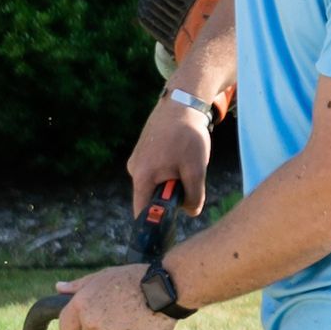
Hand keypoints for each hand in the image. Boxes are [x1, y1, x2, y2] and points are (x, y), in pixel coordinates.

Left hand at [57, 261, 168, 329]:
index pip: (66, 327)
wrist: (165, 289)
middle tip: (120, 312)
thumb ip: (78, 286)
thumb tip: (59, 287)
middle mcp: (92, 323)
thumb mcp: (103, 276)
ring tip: (133, 316)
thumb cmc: (134, 279)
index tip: (92, 317)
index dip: (78, 323)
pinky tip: (142, 325)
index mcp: (82, 304)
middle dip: (100, 328)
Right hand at [127, 93, 210, 217]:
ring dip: (171, 181)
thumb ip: (194, 196)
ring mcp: (136, 160)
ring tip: (184, 161)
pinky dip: (168, 170)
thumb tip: (190, 212)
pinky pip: (155, 172)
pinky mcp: (142, 152)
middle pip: (151, 198)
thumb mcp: (196, 169)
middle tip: (187, 180)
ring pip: (155, 184)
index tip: (169, 226)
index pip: (142, 211)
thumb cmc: (187, 135)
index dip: (155, 222)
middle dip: (169, 197)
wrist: (181, 103)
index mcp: (142, 176)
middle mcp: (134, 169)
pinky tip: (179, 154)